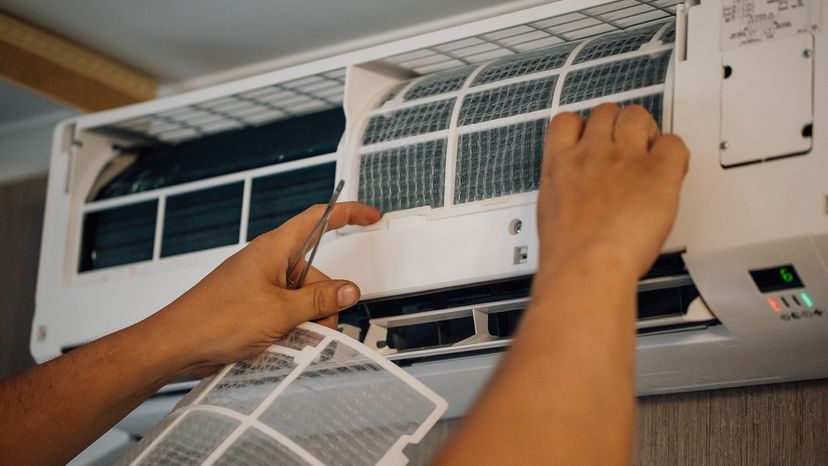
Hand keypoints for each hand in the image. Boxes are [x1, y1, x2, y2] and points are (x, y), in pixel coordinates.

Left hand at [151, 201, 380, 378]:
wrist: (177, 344)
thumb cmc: (213, 319)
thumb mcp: (279, 311)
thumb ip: (319, 300)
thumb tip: (348, 290)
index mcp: (275, 249)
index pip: (319, 219)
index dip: (348, 213)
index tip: (370, 216)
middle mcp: (270, 263)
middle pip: (317, 275)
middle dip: (324, 303)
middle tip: (317, 325)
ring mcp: (262, 286)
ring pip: (304, 299)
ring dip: (307, 321)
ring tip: (289, 338)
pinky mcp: (256, 307)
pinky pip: (287, 313)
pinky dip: (291, 328)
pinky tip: (280, 343)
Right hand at [537, 103, 688, 276]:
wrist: (589, 263)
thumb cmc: (569, 250)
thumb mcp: (551, 212)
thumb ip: (566, 190)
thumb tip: (575, 193)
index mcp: (561, 163)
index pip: (567, 122)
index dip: (582, 127)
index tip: (590, 139)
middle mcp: (593, 153)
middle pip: (606, 112)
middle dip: (616, 126)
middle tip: (625, 148)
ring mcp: (626, 158)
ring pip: (637, 117)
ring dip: (644, 130)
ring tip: (649, 154)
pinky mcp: (658, 171)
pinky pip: (674, 143)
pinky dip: (674, 153)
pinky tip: (669, 172)